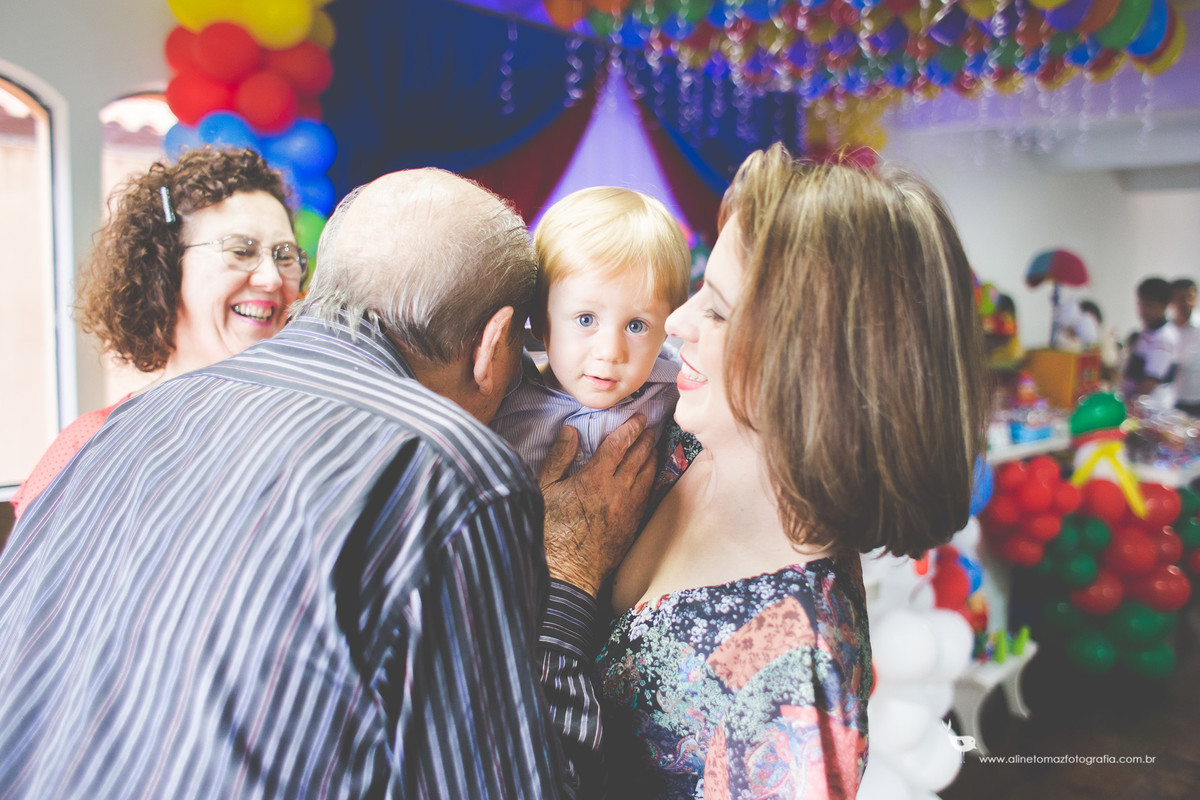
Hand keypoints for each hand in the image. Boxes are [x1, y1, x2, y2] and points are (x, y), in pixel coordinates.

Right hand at [537, 414, 657, 596]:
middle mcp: (617, 491)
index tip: (639, 418)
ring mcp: (628, 509)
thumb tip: (570, 431)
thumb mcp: (545, 488)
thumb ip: (559, 457)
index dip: (631, 428)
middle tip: (650, 428)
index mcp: (595, 478)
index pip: (619, 445)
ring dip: (653, 458)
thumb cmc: (550, 531)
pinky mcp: (632, 526)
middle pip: (638, 458)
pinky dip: (652, 481)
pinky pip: (648, 497)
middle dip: (645, 440)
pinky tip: (652, 478)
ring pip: (648, 477)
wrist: (567, 573)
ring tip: (654, 447)